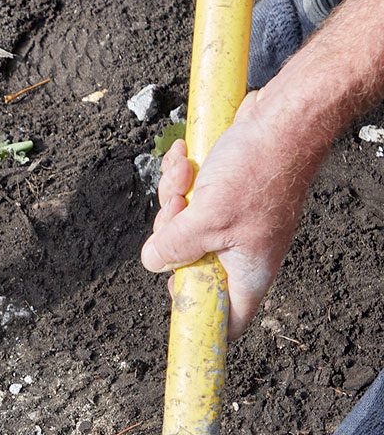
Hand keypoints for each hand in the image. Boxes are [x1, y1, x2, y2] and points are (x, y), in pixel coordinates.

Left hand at [140, 91, 314, 338]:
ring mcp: (232, 221)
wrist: (281, 117)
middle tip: (178, 210)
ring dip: (173, 196)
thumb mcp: (206, 218)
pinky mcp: (223, 194)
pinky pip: (188, 197)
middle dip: (171, 233)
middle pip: (189, 264)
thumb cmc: (258, 169)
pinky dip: (181, 178)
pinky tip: (183, 158)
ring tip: (186, 175)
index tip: (174, 291)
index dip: (201, 313)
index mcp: (248, 270)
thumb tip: (153, 262)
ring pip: (182, 226)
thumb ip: (174, 248)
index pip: (230, 317)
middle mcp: (242, 250)